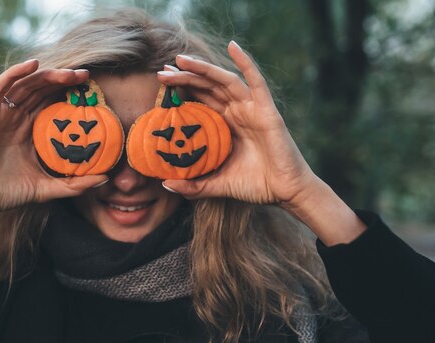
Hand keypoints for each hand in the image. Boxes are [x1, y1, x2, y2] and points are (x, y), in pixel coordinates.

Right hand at [0, 59, 107, 217]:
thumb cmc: (7, 193)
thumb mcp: (46, 188)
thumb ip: (74, 184)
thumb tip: (104, 179)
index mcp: (30, 130)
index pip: (52, 103)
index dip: (70, 94)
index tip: (92, 90)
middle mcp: (16, 117)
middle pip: (42, 90)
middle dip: (63, 80)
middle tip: (85, 76)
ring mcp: (1, 113)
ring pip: (26, 84)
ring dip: (46, 75)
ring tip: (67, 73)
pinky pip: (0, 86)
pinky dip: (16, 73)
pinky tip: (33, 65)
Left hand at [157, 42, 316, 207]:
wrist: (285, 191)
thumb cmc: (254, 185)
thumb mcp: (217, 185)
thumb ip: (193, 186)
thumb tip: (166, 184)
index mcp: (225, 125)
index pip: (199, 100)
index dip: (181, 89)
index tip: (161, 82)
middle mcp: (236, 112)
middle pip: (207, 87)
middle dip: (184, 77)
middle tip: (161, 71)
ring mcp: (251, 109)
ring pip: (223, 81)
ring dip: (203, 68)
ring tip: (180, 60)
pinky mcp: (266, 110)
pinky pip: (255, 82)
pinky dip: (245, 62)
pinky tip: (232, 46)